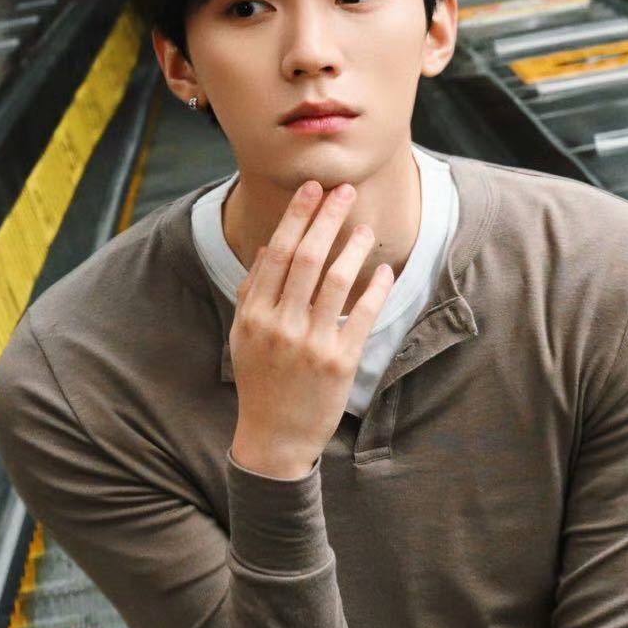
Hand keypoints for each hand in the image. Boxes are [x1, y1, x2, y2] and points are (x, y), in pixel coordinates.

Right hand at [229, 181, 394, 477]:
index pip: (277, 252)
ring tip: (366, 228)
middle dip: (326, 218)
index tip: (312, 189)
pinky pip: (362, 316)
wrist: (274, 437)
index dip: (297, 216)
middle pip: (306, 258)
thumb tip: (268, 248)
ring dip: (353, 248)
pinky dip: (374, 289)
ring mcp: (311, 344)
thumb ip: (252, 292)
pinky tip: (383, 272)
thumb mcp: (244, 337)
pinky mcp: (340, 363)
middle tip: (344, 191)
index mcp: (255, 314)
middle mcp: (281, 325)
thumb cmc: (260, 382)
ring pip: (336, 281)